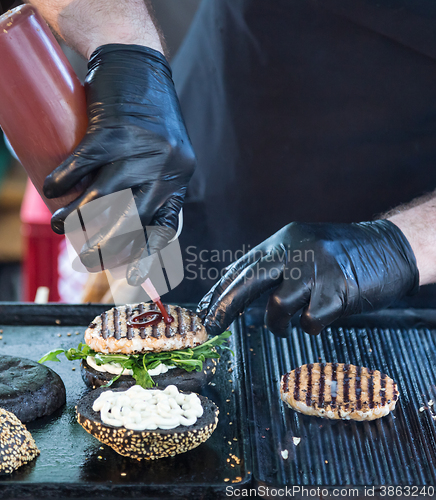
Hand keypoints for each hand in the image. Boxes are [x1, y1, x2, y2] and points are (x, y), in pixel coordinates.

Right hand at [43, 44, 194, 283]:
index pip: (165, 228)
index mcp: (177, 180)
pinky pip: (86, 164)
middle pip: (131, 220)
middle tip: (81, 257)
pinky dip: (63, 180)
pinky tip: (51, 189)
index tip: (130, 278)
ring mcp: (143, 148)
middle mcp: (166, 168)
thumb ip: (142, 185)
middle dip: (103, 246)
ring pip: (106, 198)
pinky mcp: (116, 128)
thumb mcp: (157, 154)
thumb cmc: (142, 116)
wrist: (137, 60)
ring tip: (60, 225)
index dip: (145, 256)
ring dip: (76, 219)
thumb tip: (110, 226)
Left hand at [197, 220, 418, 336]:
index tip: (203, 310)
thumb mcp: (301, 249)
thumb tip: (237, 293)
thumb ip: (274, 267)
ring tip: (284, 327)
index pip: (241, 267)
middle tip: (211, 327)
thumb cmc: (340, 255)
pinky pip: (310, 320)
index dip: (219, 290)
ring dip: (277, 324)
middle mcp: (296, 251)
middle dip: (225, 305)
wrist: (389, 247)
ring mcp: (317, 270)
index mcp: (283, 241)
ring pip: (278, 304)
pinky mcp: (338, 290)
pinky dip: (308, 326)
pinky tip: (317, 319)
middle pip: (249, 280)